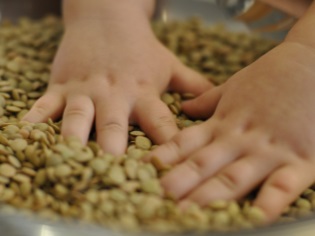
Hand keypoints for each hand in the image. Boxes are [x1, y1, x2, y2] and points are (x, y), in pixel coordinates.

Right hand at [22, 14, 211, 154]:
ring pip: (80, 118)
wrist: (107, 18)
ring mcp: (86, 90)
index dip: (168, 148)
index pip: (161, 125)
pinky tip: (25, 136)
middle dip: (116, 152)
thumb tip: (217, 101)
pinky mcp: (62, 85)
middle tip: (116, 177)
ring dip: (76, 141)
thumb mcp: (170, 65)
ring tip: (73, 162)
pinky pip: (46, 105)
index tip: (170, 171)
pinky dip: (36, 120)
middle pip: (117, 127)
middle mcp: (116, 95)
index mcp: (145, 94)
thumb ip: (195, 85)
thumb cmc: (141, 48)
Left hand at [146, 41, 314, 221]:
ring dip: (208, 196)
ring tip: (185, 212)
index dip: (164, 157)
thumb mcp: (235, 85)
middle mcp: (240, 138)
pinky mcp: (302, 160)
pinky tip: (253, 219)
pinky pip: (282, 186)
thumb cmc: (274, 75)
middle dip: (177, 182)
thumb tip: (185, 106)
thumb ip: (208, 101)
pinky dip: (268, 203)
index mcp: (224, 122)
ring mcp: (269, 150)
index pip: (186, 142)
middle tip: (154, 198)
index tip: (143, 170)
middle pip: (202, 164)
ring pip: (233, 178)